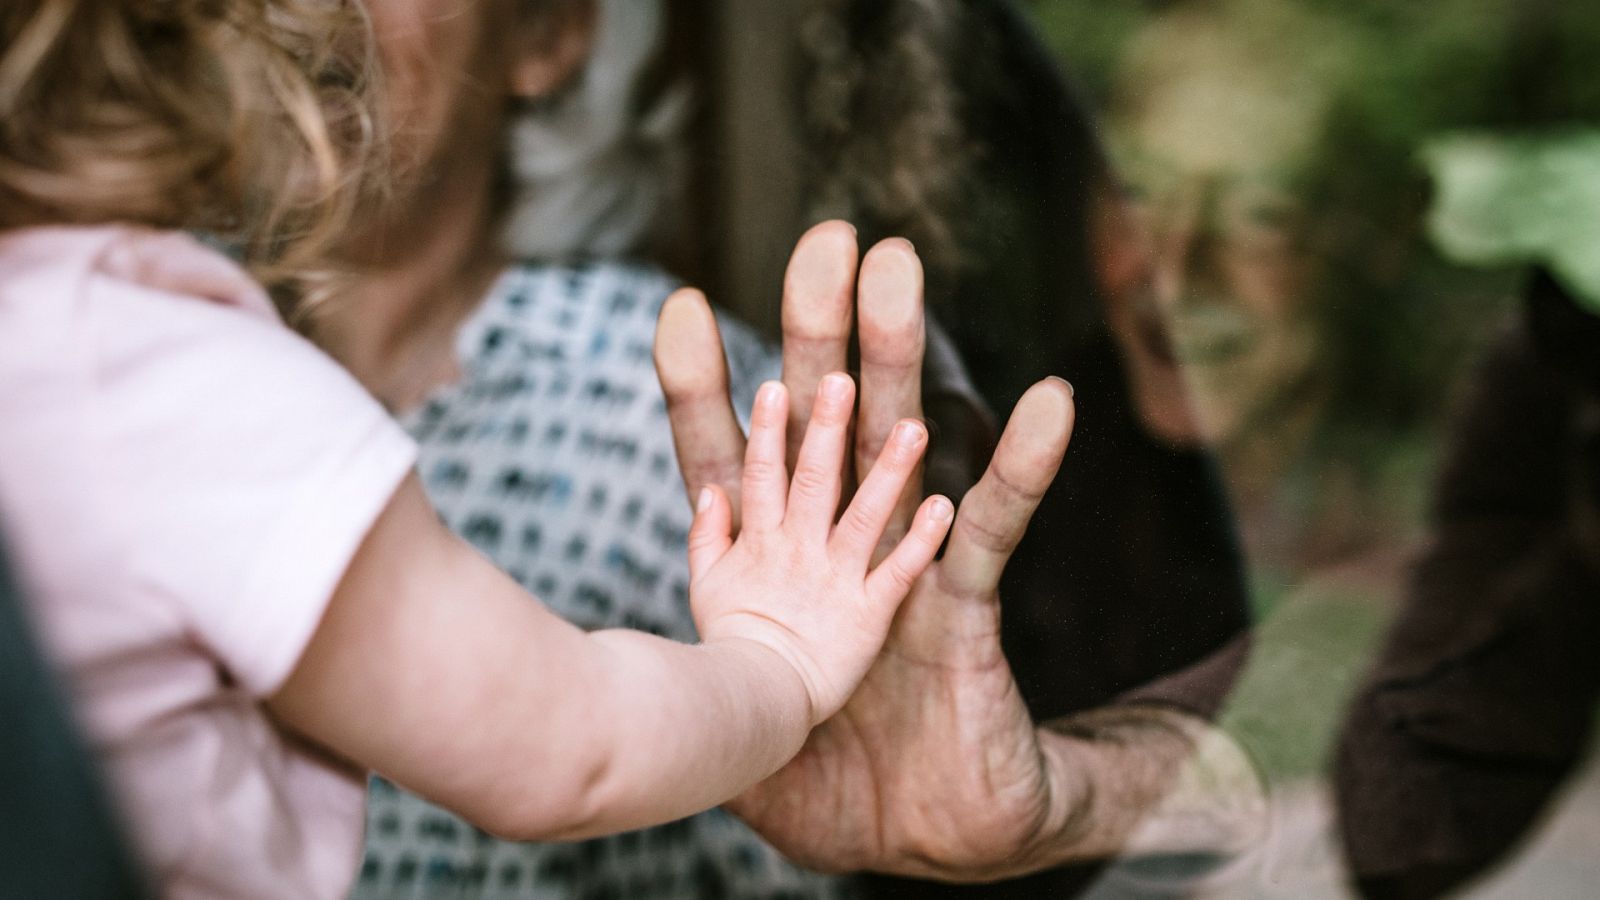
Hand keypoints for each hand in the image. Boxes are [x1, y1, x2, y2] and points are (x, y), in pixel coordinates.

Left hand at [656, 222, 1085, 878]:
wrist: (919, 835)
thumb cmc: (823, 785)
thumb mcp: (732, 736)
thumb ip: (686, 688)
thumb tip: (620, 673)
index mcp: (771, 572)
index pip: (730, 465)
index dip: (705, 395)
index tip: (682, 307)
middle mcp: (835, 549)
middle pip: (819, 424)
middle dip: (816, 333)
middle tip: (821, 242)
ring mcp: (900, 569)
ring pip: (899, 447)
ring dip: (901, 361)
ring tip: (899, 275)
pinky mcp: (963, 608)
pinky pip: (996, 532)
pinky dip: (1018, 470)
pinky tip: (1045, 406)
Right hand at [687, 373, 953, 724]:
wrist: (752, 708)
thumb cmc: (730, 648)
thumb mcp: (706, 586)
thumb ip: (707, 534)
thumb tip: (709, 489)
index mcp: (761, 541)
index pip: (762, 475)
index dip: (768, 432)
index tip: (773, 385)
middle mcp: (798, 551)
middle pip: (813, 480)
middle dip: (825, 429)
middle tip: (841, 380)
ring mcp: (834, 580)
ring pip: (864, 515)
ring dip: (889, 471)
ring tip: (914, 428)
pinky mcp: (867, 614)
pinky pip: (897, 572)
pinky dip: (920, 541)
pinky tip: (944, 506)